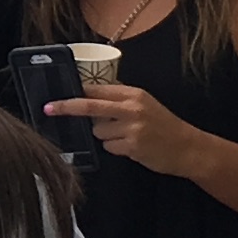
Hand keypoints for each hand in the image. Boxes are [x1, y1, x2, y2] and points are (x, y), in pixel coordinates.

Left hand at [39, 81, 195, 174]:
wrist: (188, 147)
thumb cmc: (163, 125)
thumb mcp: (144, 104)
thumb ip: (119, 100)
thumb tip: (88, 96)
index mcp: (133, 94)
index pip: (97, 90)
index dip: (75, 92)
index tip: (57, 96)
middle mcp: (132, 108)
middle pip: (90, 106)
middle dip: (67, 107)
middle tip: (49, 108)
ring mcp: (132, 128)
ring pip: (98, 132)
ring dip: (104, 136)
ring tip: (125, 136)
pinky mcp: (132, 146)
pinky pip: (109, 147)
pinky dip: (115, 148)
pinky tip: (131, 147)